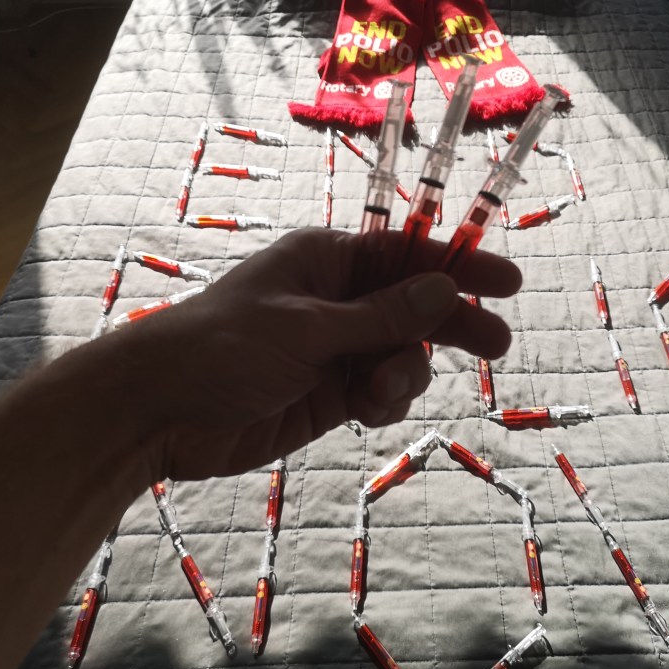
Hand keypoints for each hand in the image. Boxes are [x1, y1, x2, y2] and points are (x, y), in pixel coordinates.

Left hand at [115, 228, 521, 480]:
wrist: (161, 412)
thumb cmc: (222, 347)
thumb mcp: (306, 328)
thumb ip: (379, 316)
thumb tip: (443, 287)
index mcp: (328, 262)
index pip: (408, 256)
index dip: (460, 266)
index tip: (507, 282)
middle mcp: (338, 301)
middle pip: (415, 307)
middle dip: (451, 325)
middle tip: (495, 345)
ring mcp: (336, 349)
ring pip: (402, 355)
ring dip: (403, 374)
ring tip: (377, 393)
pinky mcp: (331, 394)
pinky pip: (380, 392)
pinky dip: (384, 401)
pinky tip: (366, 410)